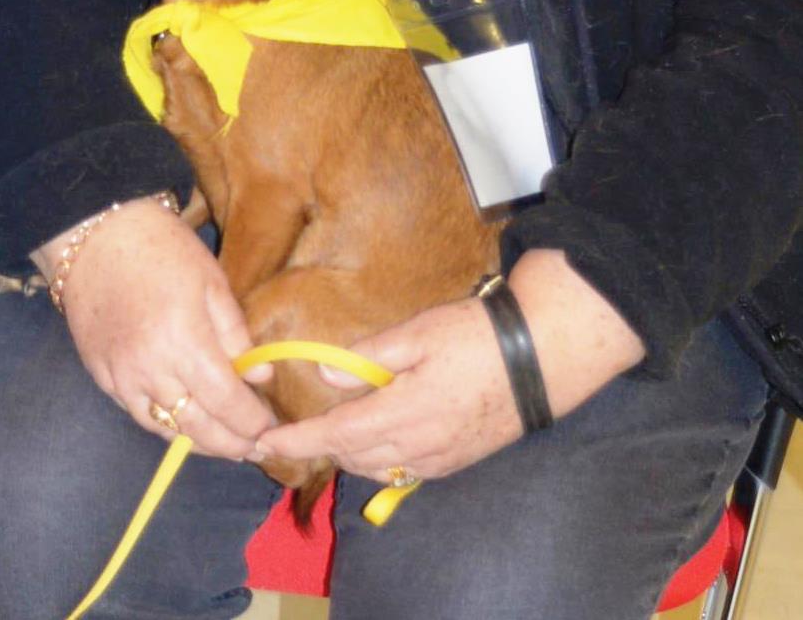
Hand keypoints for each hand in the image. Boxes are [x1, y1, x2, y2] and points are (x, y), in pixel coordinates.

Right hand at [31, 195, 273, 458]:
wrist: (97, 237)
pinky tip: (186, 423)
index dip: (250, 422)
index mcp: (184, 341)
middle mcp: (150, 369)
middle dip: (230, 444)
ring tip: (226, 444)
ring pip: (165, 429)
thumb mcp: (213, 281)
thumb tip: (260, 377)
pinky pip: (138, 415)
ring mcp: (121, 377)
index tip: (269, 428)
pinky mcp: (102, 377)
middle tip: (255, 449)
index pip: (225, 401)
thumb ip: (236, 334)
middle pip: (196, 427)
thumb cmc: (163, 250)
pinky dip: (166, 426)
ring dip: (199, 442)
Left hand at [254, 249, 644, 481]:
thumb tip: (327, 377)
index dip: (297, 441)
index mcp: (402, 412)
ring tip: (329, 433)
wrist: (541, 358)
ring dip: (348, 454)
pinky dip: (380, 459)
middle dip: (319, 448)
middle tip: (291, 432)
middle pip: (352, 457)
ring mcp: (439, 458)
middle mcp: (417, 446)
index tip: (263, 442)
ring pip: (378, 468)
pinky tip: (377, 439)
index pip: (335, 435)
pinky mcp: (457, 460)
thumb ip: (370, 359)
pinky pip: (405, 471)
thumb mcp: (418, 334)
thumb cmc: (476, 336)